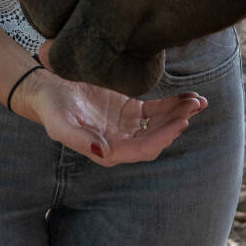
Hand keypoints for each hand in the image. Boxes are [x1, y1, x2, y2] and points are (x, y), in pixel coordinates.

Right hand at [12, 45, 206, 166]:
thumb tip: (106, 153)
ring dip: (179, 114)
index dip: (163, 137)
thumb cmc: (52, 109)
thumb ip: (81, 140)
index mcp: (108, 151)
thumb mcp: (61, 125)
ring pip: (160, 123)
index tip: (180, 123)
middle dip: (176, 124)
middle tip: (193, 108)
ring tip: (198, 101)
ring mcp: (127, 126)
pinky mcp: (130, 110)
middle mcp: (122, 142)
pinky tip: (189, 97)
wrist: (48, 91)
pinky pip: (156, 110)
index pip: (143, 148)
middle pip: (156, 137)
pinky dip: (173, 104)